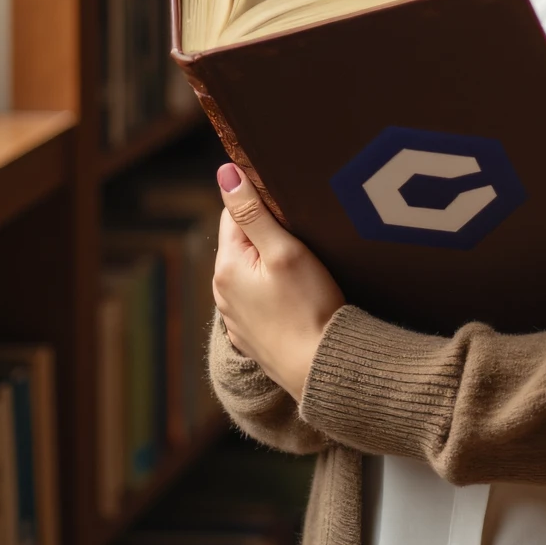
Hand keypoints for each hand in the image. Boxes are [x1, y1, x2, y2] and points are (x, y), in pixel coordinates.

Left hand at [213, 162, 344, 402]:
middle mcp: (222, 294)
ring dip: (271, 265)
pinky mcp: (253, 337)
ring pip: (251, 273)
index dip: (263, 205)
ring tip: (304, 271)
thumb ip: (253, 212)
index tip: (292, 210)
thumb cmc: (309, 307)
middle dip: (268, 235)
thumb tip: (226, 173)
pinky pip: (259, 300)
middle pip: (243, 244)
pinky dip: (275, 293)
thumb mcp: (285, 250)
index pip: (235, 215)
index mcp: (226, 268)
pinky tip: (298, 299)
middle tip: (304, 241)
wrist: (323, 371)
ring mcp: (236, 319)